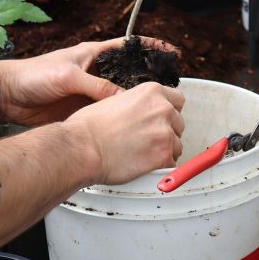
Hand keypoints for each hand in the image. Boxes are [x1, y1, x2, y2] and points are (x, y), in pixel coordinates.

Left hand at [0, 36, 179, 126]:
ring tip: (157, 106)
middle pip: (130, 72)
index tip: (173, 52)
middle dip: (150, 77)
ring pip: (121, 94)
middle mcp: (97, 71)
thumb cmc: (34, 76)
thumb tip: (124, 98)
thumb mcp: (68, 77)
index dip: (151, 47)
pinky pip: (109, 111)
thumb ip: (97, 87)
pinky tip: (134, 121)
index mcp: (94, 54)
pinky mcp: (85, 108)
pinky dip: (121, 115)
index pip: (129, 46)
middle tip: (170, 87)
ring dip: (136, 99)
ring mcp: (92, 91)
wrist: (8, 96)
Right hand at [64, 81, 185, 184]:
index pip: (178, 100)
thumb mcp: (115, 100)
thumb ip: (138, 104)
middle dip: (165, 132)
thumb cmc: (88, 127)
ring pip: (177, 144)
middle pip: (178, 123)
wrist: (80, 148)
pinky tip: (142, 164)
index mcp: (152, 92)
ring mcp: (165, 133)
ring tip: (140, 154)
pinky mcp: (163, 155)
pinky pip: (171, 163)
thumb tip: (144, 112)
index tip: (159, 121)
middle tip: (144, 141)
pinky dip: (160, 166)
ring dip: (163, 150)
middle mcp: (163, 109)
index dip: (168, 112)